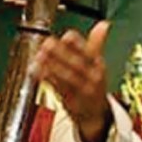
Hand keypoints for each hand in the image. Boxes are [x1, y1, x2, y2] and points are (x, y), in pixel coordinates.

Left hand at [32, 20, 113, 141]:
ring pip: (66, 78)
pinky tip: (38, 71)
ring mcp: (81, 92)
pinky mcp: (70, 102)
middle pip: (77, 65)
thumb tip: (103, 24)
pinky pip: (58, 89)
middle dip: (62, 54)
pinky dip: (47, 79)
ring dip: (52, 66)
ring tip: (39, 56)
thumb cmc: (94, 85)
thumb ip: (96, 43)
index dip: (79, 45)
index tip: (67, 36)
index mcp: (99, 66)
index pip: (90, 53)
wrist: (96, 117)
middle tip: (48, 43)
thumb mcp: (97, 64)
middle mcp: (92, 79)